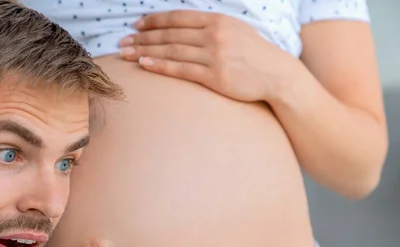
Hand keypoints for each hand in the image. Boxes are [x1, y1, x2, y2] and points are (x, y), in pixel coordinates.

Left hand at [118, 11, 294, 101]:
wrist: (277, 74)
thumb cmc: (253, 53)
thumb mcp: (234, 30)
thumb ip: (209, 27)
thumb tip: (181, 27)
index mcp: (217, 20)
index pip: (178, 17)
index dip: (154, 21)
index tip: (136, 25)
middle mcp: (214, 35)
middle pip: (170, 34)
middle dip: (143, 37)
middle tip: (123, 42)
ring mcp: (215, 55)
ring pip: (172, 51)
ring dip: (146, 51)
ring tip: (126, 53)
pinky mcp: (215, 76)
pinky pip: (181, 69)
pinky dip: (161, 66)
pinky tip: (145, 64)